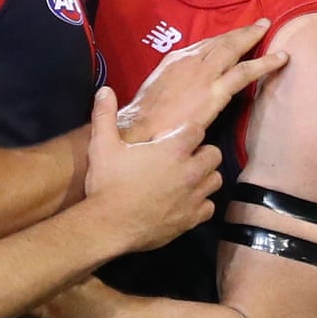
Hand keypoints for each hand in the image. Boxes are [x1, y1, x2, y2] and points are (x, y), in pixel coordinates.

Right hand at [83, 87, 222, 251]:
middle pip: (213, 153)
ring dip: (203, 176)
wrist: (108, 226)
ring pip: (215, 179)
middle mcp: (190, 172)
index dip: (185, 131)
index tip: (170, 137)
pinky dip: (200, 203)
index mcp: (173, 149)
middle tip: (179, 157)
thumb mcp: (101, 145)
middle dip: (199, 152)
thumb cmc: (106, 184)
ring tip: (184, 178)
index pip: (197, 129)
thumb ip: (105, 114)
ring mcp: (193, 197)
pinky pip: (208, 207)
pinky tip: (183, 201)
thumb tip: (104, 91)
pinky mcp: (191, 219)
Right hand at [119, 19, 287, 144]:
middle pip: (221, 41)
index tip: (234, 36)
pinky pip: (245, 73)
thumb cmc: (144, 117)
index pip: (204, 44)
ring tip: (269, 31)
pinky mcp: (215, 92)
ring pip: (234, 50)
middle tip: (260, 24)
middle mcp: (191, 61)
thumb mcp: (155, 89)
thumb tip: (183, 85)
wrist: (140, 129)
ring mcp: (204, 74)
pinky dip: (265, 63)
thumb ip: (173, 81)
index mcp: (175, 60)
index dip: (222, 39)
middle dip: (241, 32)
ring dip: (253, 39)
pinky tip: (280, 59)